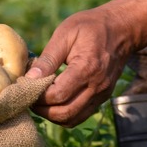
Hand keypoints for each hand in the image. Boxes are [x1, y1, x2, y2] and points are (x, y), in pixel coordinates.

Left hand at [27, 7, 135, 127]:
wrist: (122, 28)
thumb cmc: (90, 27)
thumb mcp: (65, 34)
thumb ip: (47, 58)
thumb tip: (29, 78)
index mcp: (86, 69)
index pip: (57, 95)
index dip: (37, 94)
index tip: (24, 85)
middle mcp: (96, 86)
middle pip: (63, 113)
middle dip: (41, 109)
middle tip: (28, 96)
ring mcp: (101, 94)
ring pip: (72, 119)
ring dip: (51, 115)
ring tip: (39, 100)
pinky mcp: (102, 97)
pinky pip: (80, 115)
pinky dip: (64, 114)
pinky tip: (53, 101)